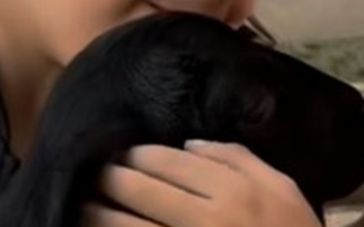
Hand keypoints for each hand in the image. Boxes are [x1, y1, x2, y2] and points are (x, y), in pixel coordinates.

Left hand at [82, 140, 323, 226]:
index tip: (121, 151)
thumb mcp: (280, 187)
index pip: (170, 162)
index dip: (138, 155)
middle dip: (111, 177)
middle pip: (141, 191)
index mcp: (231, 191)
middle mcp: (202, 219)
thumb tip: (190, 144)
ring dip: (98, 214)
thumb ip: (238, 159)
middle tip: (93, 171)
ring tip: (82, 204)